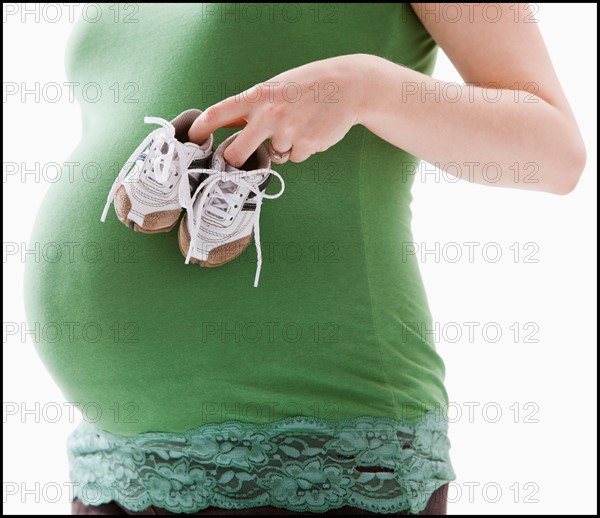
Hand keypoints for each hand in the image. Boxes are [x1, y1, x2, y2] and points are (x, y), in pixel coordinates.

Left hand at [188, 54, 368, 165]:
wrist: (348, 86)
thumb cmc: (308, 87)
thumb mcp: (277, 88)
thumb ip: (254, 108)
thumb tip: (229, 130)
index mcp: (258, 96)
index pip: (219, 113)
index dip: (201, 128)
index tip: (191, 138)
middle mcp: (269, 114)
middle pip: (237, 153)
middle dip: (234, 162)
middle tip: (237, 163)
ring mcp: (287, 132)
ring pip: (273, 155)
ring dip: (283, 147)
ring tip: (300, 125)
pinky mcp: (306, 146)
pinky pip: (294, 157)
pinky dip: (301, 149)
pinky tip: (312, 130)